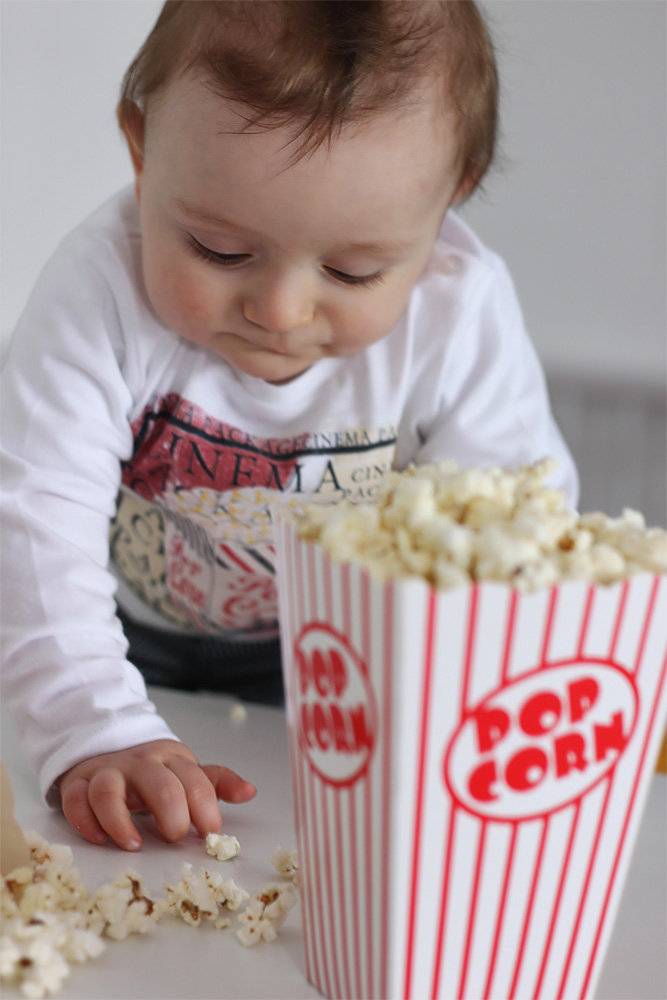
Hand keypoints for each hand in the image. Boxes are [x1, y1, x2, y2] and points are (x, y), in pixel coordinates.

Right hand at [58, 740, 255, 850]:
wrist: (107, 745)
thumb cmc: (152, 770)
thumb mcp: (186, 771)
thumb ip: (216, 783)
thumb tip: (250, 791)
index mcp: (172, 761)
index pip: (195, 780)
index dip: (205, 808)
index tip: (210, 833)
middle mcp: (141, 764)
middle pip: (159, 783)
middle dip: (172, 814)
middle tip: (175, 838)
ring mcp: (108, 772)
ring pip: (109, 789)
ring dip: (121, 819)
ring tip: (134, 845)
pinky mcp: (79, 783)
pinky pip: (77, 799)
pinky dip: (86, 820)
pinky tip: (99, 839)